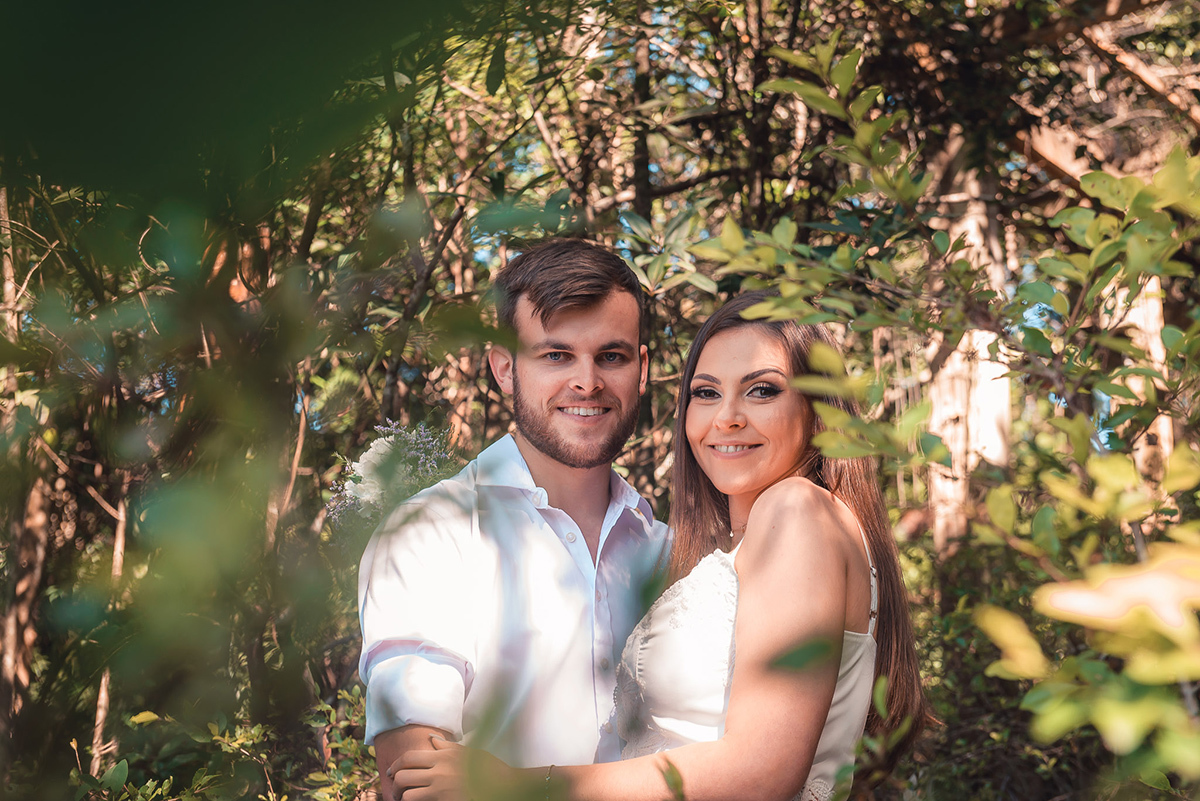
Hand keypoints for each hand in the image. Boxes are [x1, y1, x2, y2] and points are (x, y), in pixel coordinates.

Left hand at [388, 737, 513, 800]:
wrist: (506, 785)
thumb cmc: (490, 768)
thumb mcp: (470, 752)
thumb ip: (448, 746)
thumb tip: (431, 739)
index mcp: (444, 755)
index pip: (409, 757)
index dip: (396, 765)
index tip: (391, 772)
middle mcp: (440, 770)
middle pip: (403, 775)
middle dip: (395, 784)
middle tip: (396, 789)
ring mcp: (441, 788)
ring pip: (407, 794)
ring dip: (403, 798)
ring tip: (405, 799)